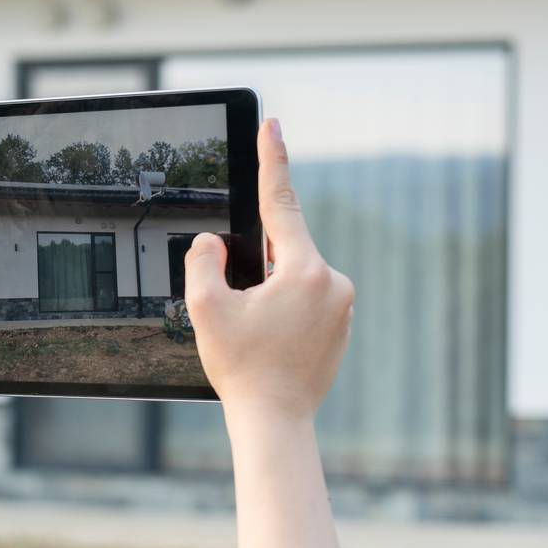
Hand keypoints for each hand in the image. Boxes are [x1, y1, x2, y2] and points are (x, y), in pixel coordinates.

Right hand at [185, 118, 353, 419]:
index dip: (273, 159)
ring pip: (294, 276)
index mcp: (302, 270)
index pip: (281, 202)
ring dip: (269, 291)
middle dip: (256, 268)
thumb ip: (203, 262)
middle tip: (241, 316)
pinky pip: (307, 298)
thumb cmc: (242, 369)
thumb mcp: (206, 310)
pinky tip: (272, 344)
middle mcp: (332, 281)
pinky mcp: (343, 323)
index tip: (273, 124)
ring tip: (256, 338)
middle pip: (283, 249)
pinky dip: (285, 309)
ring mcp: (343, 304)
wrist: (276, 422)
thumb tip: (213, 242)